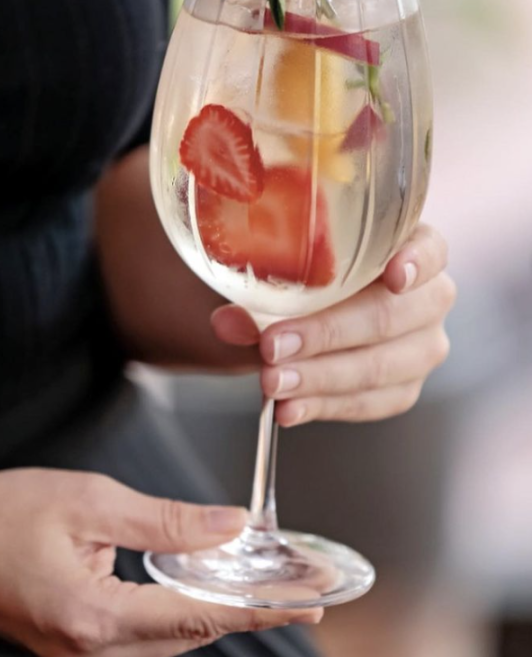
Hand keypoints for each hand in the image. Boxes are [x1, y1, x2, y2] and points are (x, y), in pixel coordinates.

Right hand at [0, 469, 320, 656]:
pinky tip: (202, 583)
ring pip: (173, 636)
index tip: (313, 602)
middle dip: (248, 601)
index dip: (265, 607)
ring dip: (214, 603)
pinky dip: (179, 608)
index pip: (203, 616)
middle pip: (194, 631)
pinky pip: (148, 636)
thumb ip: (167, 521)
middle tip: (299, 575)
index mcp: (97, 620)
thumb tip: (232, 529)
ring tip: (262, 574)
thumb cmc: (1, 515)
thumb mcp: (89, 501)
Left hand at [211, 223, 455, 425]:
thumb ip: (256, 293)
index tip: (393, 277)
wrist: (301, 317)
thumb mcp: (276, 275)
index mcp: (408, 248)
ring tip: (272, 383)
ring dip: (319, 376)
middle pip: (390, 316)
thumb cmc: (298, 278)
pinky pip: (371, 403)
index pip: (429, 249)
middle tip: (272, 346)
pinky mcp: (406, 388)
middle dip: (327, 333)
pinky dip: (324, 406)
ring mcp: (424, 346)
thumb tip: (228, 320)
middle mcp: (428, 296)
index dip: (415, 262)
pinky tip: (289, 409)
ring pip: (380, 367)